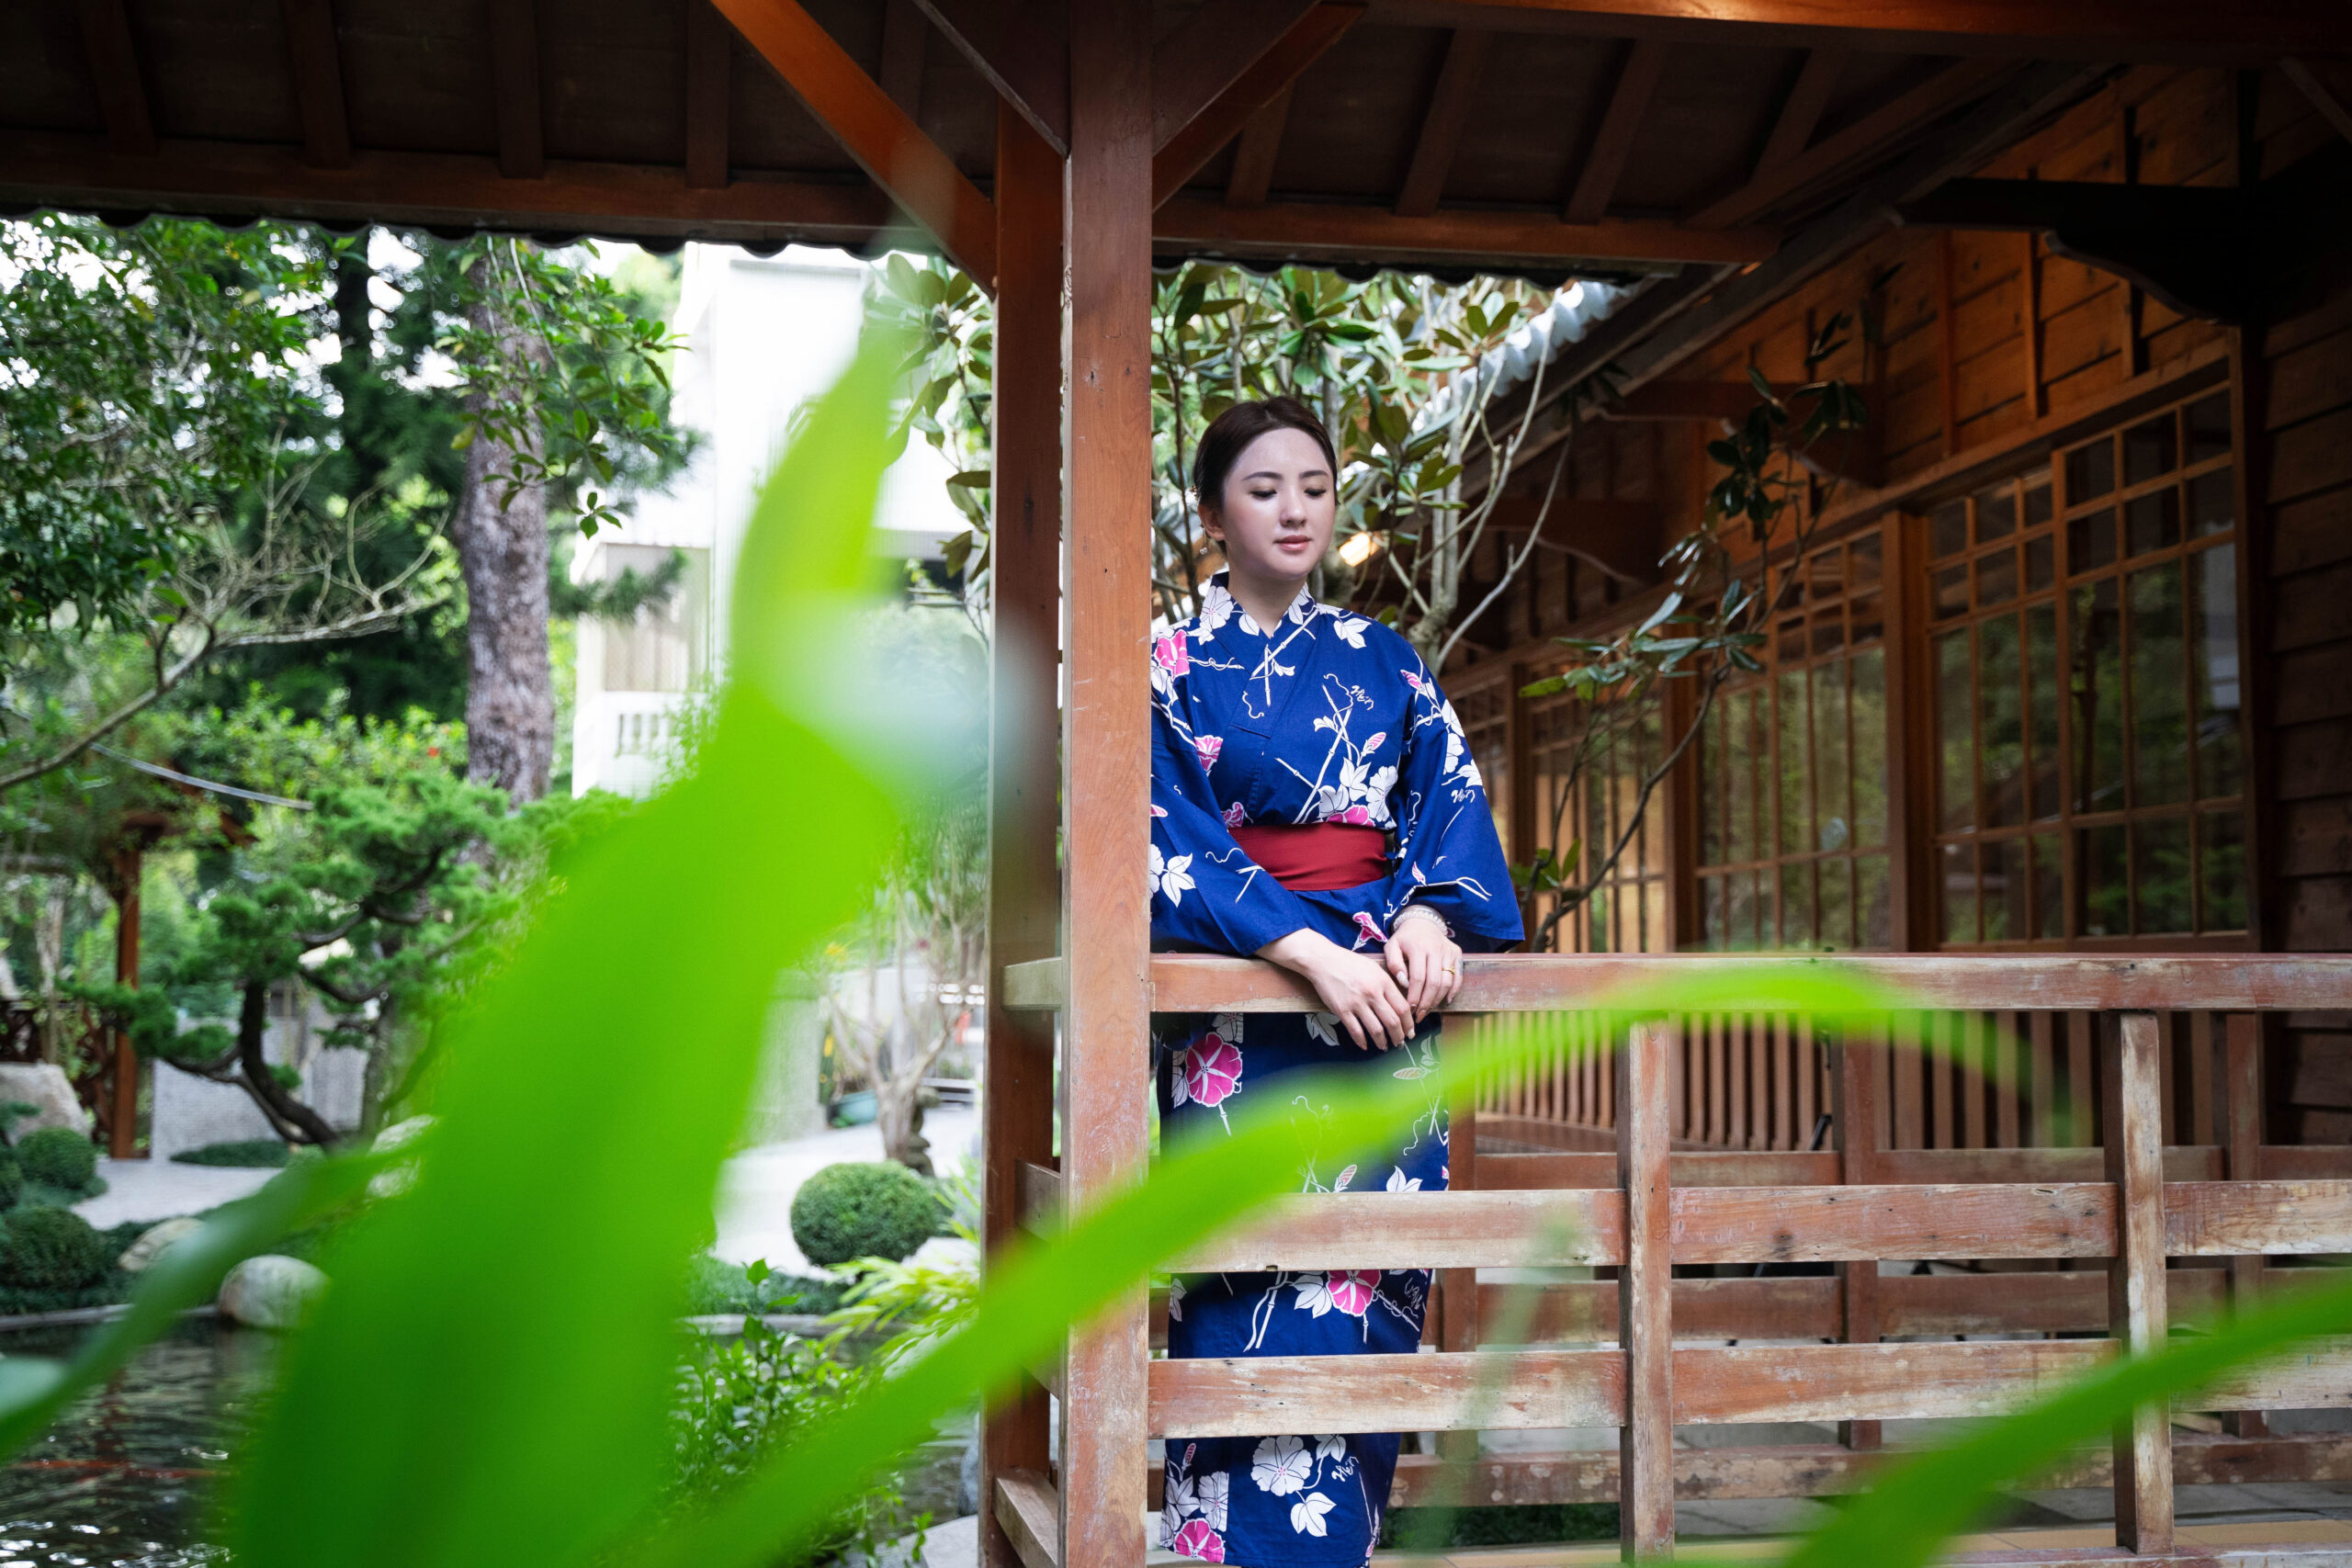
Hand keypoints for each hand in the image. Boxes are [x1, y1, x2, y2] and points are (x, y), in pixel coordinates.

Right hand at [1257, 928, 1415, 1050]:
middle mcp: (1372, 993)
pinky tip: (1365, 1045)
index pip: (1403, 1008)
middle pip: (1392, 1021)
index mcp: (1383, 981)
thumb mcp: (1374, 968)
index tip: (1410, 1031)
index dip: (1409, 1023)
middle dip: (1399, 1036)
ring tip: (1385, 1046)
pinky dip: (1362, 1041)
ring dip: (1383, 1042)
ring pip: (1376, 1030)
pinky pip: (1355, 1031)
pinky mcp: (1342, 1010)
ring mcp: (1357, 1002)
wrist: (1323, 960)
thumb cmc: (1349, 963)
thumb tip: (1401, 1004)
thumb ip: (1388, 985)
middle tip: (1400, 1043)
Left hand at [1386, 910, 1463, 1014]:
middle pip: (1434, 982)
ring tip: (1428, 1010)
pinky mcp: (1457, 953)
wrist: (1423, 921)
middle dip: (1426, 1002)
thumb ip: (1394, 963)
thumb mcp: (1392, 946)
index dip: (1414, 996)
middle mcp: (1435, 949)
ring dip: (1438, 999)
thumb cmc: (1405, 938)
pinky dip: (1453, 990)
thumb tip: (1403, 982)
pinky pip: (1458, 976)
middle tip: (1419, 1015)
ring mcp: (1448, 951)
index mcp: (1418, 947)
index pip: (1418, 978)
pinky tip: (1445, 1001)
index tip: (1409, 1009)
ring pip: (1447, 981)